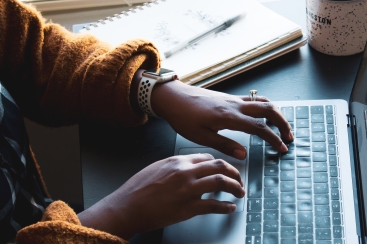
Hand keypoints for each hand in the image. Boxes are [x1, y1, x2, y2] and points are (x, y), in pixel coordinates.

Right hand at [78, 153, 244, 239]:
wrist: (127, 207)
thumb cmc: (137, 189)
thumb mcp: (156, 168)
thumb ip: (175, 166)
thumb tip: (189, 168)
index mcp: (178, 161)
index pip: (207, 158)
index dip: (220, 164)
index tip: (225, 170)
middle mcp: (185, 172)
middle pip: (219, 166)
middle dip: (234, 173)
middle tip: (239, 180)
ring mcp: (188, 189)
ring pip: (221, 182)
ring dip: (235, 187)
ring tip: (239, 192)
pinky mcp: (188, 208)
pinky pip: (214, 206)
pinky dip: (225, 207)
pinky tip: (230, 208)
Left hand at [151, 80, 293, 158]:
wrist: (173, 97)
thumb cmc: (183, 117)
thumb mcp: (201, 137)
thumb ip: (224, 145)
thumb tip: (244, 155)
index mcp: (229, 117)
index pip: (259, 127)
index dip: (273, 138)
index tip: (282, 148)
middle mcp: (235, 105)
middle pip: (268, 109)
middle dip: (282, 122)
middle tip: (289, 137)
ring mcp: (233, 99)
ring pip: (263, 102)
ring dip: (276, 113)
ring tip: (281, 127)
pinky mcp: (229, 97)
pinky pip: (253, 99)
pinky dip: (265, 107)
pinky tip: (264, 116)